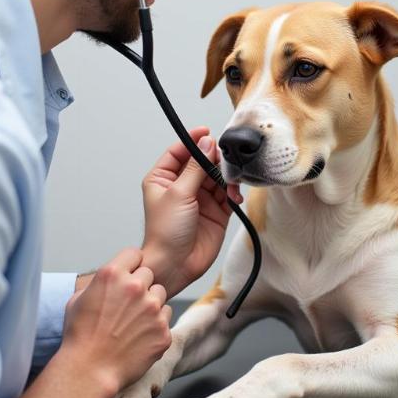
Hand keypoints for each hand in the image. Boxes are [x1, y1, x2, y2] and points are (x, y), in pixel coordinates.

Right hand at [59, 247, 171, 392]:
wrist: (89, 371)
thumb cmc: (79, 336)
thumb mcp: (78, 300)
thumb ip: (98, 282)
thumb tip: (109, 278)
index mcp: (112, 275)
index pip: (133, 254)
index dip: (130, 265)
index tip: (127, 275)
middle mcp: (135, 287)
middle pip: (148, 274)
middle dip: (140, 286)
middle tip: (127, 305)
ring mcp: (152, 308)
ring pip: (160, 295)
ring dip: (150, 304)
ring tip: (132, 322)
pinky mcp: (163, 330)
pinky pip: (165, 318)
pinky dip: (155, 325)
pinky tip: (139, 337)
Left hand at [141, 127, 241, 297]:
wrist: (175, 264)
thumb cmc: (165, 233)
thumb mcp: (178, 193)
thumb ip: (195, 167)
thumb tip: (207, 143)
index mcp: (163, 178)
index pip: (179, 152)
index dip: (193, 141)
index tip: (207, 132)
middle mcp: (181, 186)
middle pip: (202, 162)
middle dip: (215, 161)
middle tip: (225, 161)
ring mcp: (199, 198)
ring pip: (217, 177)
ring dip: (227, 178)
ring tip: (231, 185)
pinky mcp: (216, 211)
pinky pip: (228, 194)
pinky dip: (233, 193)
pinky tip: (234, 197)